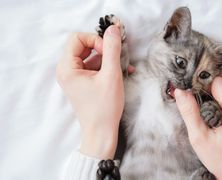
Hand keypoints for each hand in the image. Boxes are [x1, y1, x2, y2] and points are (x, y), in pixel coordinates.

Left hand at [56, 26, 130, 158]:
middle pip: (83, 46)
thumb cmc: (104, 107)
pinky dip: (106, 67)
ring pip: (91, 56)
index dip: (95, 40)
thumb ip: (112, 49)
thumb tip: (113, 29)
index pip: (77, 38)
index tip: (108, 52)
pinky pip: (93, 67)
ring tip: (123, 67)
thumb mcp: (111, 75)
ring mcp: (74, 77)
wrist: (101, 132)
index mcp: (67, 68)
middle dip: (103, 49)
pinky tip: (121, 72)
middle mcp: (66, 71)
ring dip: (108, 58)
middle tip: (116, 58)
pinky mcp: (82, 82)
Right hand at [174, 75, 221, 179]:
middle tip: (200, 100)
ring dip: (219, 89)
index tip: (193, 94)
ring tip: (208, 106)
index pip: (218, 81)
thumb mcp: (199, 138)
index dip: (202, 85)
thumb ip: (189, 112)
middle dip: (211, 84)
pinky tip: (217, 111)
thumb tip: (181, 92)